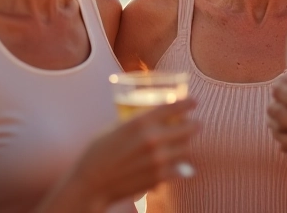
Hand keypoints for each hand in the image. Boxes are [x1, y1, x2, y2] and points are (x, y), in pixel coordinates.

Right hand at [43, 99, 197, 211]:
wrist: (91, 183)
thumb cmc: (98, 153)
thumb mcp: (116, 128)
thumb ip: (136, 122)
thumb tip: (152, 117)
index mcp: (141, 122)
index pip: (174, 107)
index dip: (188, 103)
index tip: (194, 102)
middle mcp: (153, 138)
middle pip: (188, 127)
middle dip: (194, 125)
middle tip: (194, 124)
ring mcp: (158, 159)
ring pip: (186, 148)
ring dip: (186, 144)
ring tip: (183, 143)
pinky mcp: (159, 177)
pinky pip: (179, 168)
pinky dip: (179, 165)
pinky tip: (176, 163)